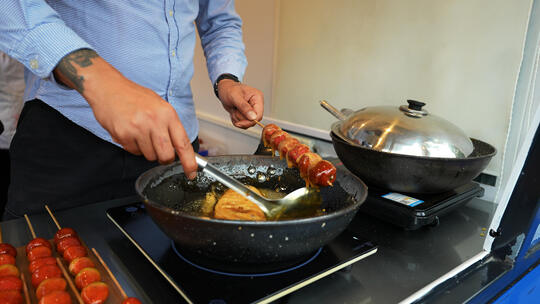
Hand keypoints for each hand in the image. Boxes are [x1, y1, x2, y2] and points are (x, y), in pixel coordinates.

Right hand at [53, 50, 197, 178]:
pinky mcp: (123, 135)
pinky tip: (130, 132)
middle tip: (159, 150)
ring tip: (140, 133)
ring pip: (149, 156)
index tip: (191, 173)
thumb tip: (179, 147)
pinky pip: (134, 152)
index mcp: (167, 114)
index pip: (183, 143)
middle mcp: (155, 121)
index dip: (189, 162)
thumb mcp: (159, 105)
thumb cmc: (134, 96)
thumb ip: (170, 125)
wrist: (108, 87)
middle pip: (166, 156)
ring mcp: (138, 129)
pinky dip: (133, 146)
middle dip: (164, 158)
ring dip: (146, 150)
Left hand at [217, 79, 263, 127]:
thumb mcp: (235, 96)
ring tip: (234, 109)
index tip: (240, 123)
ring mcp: (252, 110)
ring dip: (237, 119)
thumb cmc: (229, 89)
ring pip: (247, 123)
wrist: (224, 90)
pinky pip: (243, 124)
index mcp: (257, 97)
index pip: (259, 115)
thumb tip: (253, 117)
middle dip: (241, 119)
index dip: (250, 121)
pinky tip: (234, 112)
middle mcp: (256, 105)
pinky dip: (236, 120)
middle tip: (234, 110)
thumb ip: (244, 107)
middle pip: (253, 120)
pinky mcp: (247, 115)